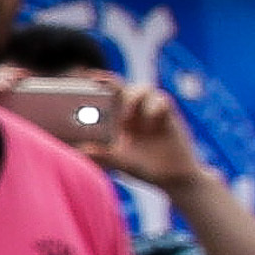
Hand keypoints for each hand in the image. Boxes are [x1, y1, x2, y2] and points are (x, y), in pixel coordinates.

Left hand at [93, 81, 207, 197]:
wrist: (173, 177)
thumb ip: (103, 155)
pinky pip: (162, 101)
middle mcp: (135, 110)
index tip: (86, 77)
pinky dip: (154, 108)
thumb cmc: (143, 167)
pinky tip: (150, 125)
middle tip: (101, 87)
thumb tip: (81, 150)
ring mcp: (152, 110)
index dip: (98, 83)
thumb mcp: (120, 162)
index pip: (107, 94)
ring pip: (143, 89)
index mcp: (118, 117)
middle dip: (113, 85)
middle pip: (124, 87)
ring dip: (133, 98)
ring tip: (125, 118)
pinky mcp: (169, 115)